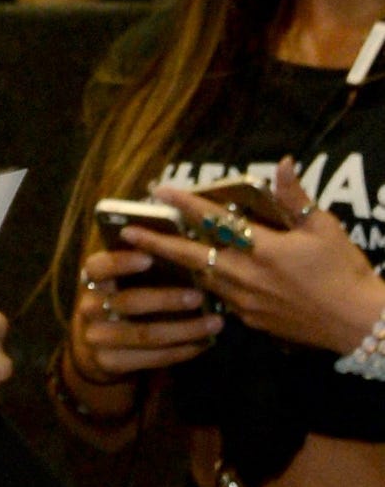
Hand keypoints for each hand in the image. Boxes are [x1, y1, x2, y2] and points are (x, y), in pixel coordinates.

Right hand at [69, 235, 220, 386]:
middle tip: (199, 296)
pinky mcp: (109, 362)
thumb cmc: (117, 303)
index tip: (150, 257)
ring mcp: (96, 337)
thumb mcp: (116, 283)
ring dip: (183, 329)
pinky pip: (150, 358)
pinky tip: (202, 344)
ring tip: (214, 323)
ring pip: (144, 334)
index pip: (99, 267)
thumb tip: (181, 249)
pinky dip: (180, 351)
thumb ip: (138, 269)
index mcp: (90, 280)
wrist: (91, 350)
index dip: (122, 262)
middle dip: (165, 299)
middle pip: (128, 302)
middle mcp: (88, 307)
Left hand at [141, 159, 384, 353]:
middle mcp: (246, 275)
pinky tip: (189, 279)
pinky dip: (203, 285)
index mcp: (263, 249)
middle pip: (192, 255)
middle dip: (156, 242)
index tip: (158, 190)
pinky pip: (219, 299)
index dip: (185, 204)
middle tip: (126, 233)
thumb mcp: (324, 228)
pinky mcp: (251, 320)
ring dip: (175, 264)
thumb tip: (282, 163)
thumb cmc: (345, 271)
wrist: (361, 323)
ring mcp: (246, 301)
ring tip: (149, 252)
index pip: (214, 221)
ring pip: (200, 278)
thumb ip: (295, 197)